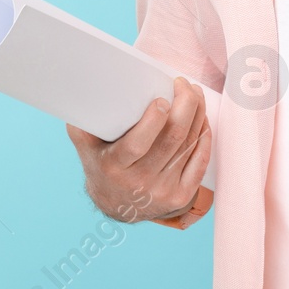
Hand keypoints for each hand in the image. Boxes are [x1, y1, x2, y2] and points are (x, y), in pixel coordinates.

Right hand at [66, 76, 210, 223]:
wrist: (116, 205)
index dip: (154, 120)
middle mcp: (139, 182)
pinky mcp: (180, 196)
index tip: (162, 98)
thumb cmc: (101, 164)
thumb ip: (84, 120)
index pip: (138, 144)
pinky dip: (205, 136)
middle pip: (172, 139)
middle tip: (184, 84)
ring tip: (194, 94)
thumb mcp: (85, 145)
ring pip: (189, 145)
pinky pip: (200, 161)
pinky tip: (203, 118)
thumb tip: (87, 88)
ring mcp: (162, 191)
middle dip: (185, 105)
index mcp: (114, 167)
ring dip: (197, 114)